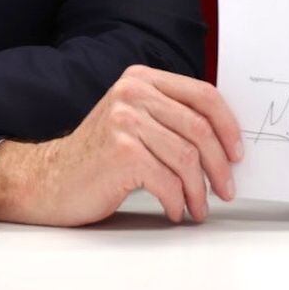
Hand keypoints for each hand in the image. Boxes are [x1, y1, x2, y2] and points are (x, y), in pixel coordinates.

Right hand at [0, 65, 243, 225]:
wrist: (50, 180)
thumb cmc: (99, 156)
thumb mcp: (135, 121)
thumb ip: (170, 117)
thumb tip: (224, 140)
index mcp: (142, 79)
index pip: (202, 94)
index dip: (228, 125)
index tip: (238, 153)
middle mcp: (133, 92)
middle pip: (199, 128)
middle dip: (220, 165)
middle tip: (226, 189)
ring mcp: (125, 120)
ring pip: (187, 157)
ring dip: (199, 190)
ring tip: (199, 207)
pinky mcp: (121, 151)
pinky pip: (167, 180)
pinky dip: (178, 201)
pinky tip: (176, 211)